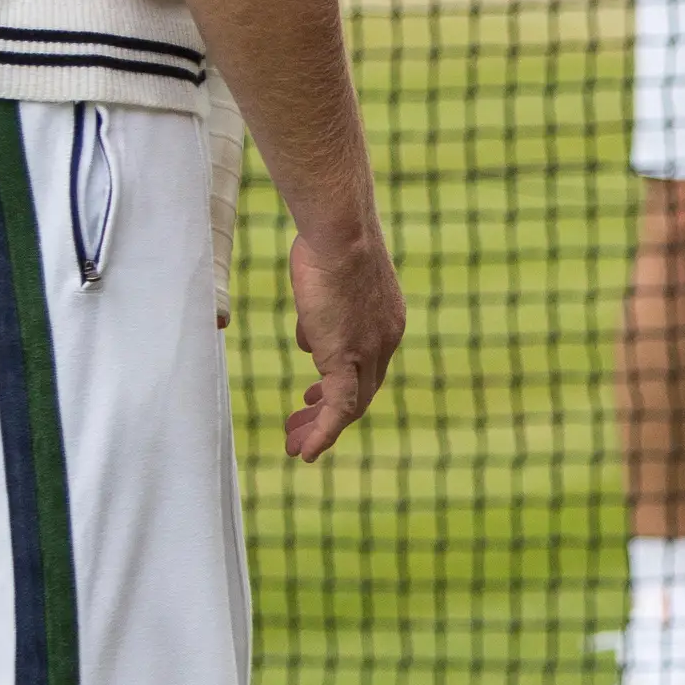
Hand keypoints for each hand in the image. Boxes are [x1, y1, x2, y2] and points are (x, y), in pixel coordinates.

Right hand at [282, 224, 403, 460]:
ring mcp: (369, 352)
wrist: (340, 233)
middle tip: (302, 428)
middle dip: (329, 413)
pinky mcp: (347, 358)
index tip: (313, 394)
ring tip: (296, 444)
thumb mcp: (326, 284)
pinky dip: (324, 434)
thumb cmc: (329, 244)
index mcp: (387, 322)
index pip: (367, 366)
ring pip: (351, 406)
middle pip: (362, 391)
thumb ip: (322, 316)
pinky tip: (307, 451)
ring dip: (321, 429)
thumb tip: (310, 339)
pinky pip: (339, 409)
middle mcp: (385, 341)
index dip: (341, 384)